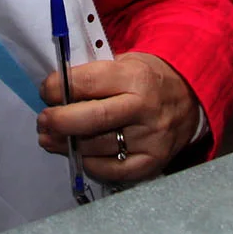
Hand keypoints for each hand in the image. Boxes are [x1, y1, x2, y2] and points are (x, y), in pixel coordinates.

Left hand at [36, 51, 199, 184]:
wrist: (189, 98)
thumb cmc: (147, 79)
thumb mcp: (125, 63)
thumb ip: (93, 76)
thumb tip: (54, 93)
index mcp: (136, 77)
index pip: (89, 82)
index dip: (58, 88)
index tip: (45, 91)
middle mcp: (145, 109)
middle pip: (92, 119)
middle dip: (59, 121)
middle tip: (43, 121)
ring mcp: (150, 139)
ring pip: (97, 147)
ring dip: (67, 145)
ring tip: (50, 139)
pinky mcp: (152, 162)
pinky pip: (112, 170)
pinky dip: (90, 164)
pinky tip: (79, 154)